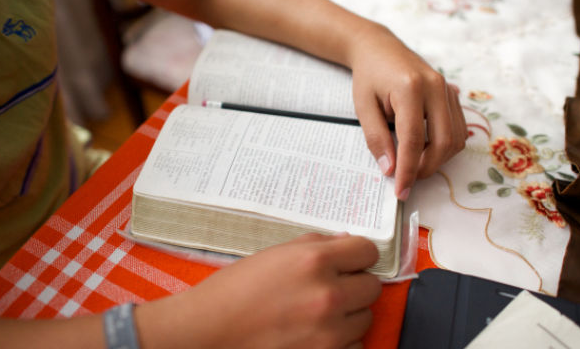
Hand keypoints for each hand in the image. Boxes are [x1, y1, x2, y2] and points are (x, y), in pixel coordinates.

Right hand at [136, 233, 381, 348]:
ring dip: (349, 314)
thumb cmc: (234, 292)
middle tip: (331, 287)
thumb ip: (315, 245)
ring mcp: (328, 331)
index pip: (368, 250)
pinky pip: (356, 346)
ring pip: (366, 318)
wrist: (207, 332)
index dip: (358, 254)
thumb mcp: (274, 254)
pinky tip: (318, 333)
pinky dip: (342, 341)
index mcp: (314, 261)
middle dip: (354, 284)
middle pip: (372, 285)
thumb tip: (345, 241)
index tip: (351, 260)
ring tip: (318, 313)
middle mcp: (327, 294)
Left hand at [350, 25, 467, 199]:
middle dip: (426, 168)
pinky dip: (445, 146)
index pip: (412, 140)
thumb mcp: (363, 107)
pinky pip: (459, 129)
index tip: (400, 190)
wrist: (379, 48)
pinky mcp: (452, 94)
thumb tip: (390, 170)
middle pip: (443, 142)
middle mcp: (436, 87)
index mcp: (410, 88)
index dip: (407, 170)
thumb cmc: (369, 77)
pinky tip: (425, 149)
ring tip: (413, 164)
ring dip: (437, 159)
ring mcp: (448, 89)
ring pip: (456, 139)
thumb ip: (376, 138)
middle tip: (406, 180)